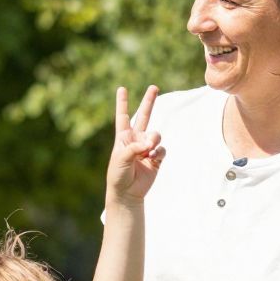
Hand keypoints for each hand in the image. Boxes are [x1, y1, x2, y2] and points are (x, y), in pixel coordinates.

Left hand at [105, 85, 163, 206]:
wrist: (127, 193)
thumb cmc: (118, 175)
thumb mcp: (121, 159)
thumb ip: (134, 147)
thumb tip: (150, 143)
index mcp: (123, 138)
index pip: (123, 117)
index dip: (122, 103)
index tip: (122, 89)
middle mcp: (135, 139)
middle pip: (144, 116)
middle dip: (149, 101)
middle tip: (154, 87)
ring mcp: (147, 148)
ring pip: (155, 134)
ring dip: (153, 140)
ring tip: (148, 150)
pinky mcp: (156, 158)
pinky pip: (161, 149)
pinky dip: (158, 152)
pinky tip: (152, 158)